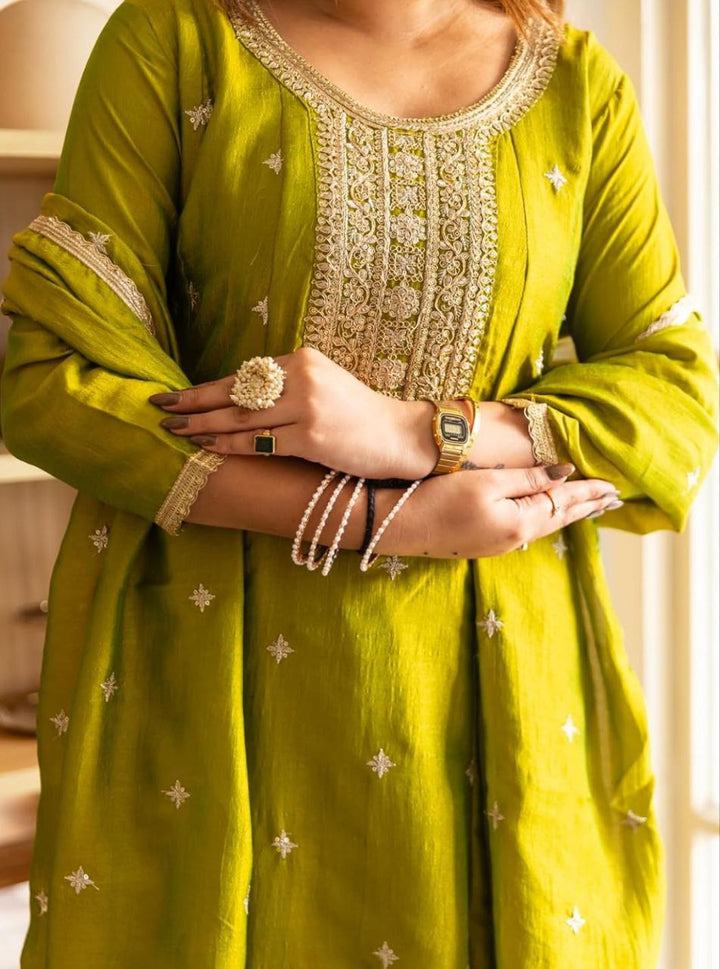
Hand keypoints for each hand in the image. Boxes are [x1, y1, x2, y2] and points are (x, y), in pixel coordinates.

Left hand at [149, 347, 435, 478]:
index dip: (205, 387)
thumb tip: (237, 399)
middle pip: (235, 391)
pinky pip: (258, 442)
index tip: (175, 393)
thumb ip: (285, 387)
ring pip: (241, 417)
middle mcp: (302, 377)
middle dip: (192, 402)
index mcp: (302, 359)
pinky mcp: (311, 436)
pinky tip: (205, 446)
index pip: (243, 374)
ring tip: (173, 430)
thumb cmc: (358, 416)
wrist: (400, 437)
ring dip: (202, 425)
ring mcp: (307, 406)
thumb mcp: (322, 387)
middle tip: (158, 407)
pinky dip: (228, 444)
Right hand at [378, 462, 622, 557]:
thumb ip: (528, 478)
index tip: (615, 486)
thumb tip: (565, 473)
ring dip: (569, 514)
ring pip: (545, 525)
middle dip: (587, 507)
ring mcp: (499, 544)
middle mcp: (516, 538)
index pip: (565, 502)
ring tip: (589, 507)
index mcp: (522, 521)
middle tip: (614, 500)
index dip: (590, 493)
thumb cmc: (441, 498)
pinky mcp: (484, 544)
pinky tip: (548, 517)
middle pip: (560, 518)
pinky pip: (528, 529)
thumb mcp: (487, 481)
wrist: (401, 526)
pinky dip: (548, 519)